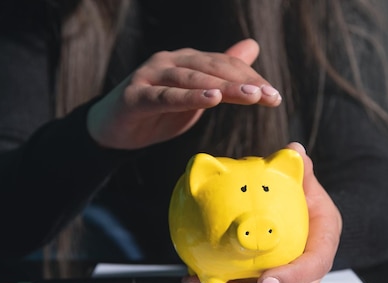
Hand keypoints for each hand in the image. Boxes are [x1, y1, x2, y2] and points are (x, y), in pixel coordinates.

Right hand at [87, 39, 281, 148]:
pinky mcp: (136, 96)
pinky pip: (165, 96)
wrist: (112, 131)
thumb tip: (251, 47)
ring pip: (193, 78)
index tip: (274, 95)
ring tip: (250, 96)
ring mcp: (151, 76)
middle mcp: (170, 62)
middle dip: (244, 82)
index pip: (226, 64)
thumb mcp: (195, 94)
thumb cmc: (155, 111)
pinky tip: (211, 98)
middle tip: (269, 96)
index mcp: (187, 61)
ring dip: (223, 87)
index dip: (251, 78)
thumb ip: (221, 72)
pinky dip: (189, 96)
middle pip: (213, 68)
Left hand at [183, 142, 342, 282]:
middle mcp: (310, 270)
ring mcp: (290, 282)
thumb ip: (300, 171)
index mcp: (323, 244)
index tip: (265, 279)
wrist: (305, 215)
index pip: (315, 266)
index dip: (292, 277)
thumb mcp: (306, 184)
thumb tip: (294, 149)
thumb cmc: (307, 200)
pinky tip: (196, 281)